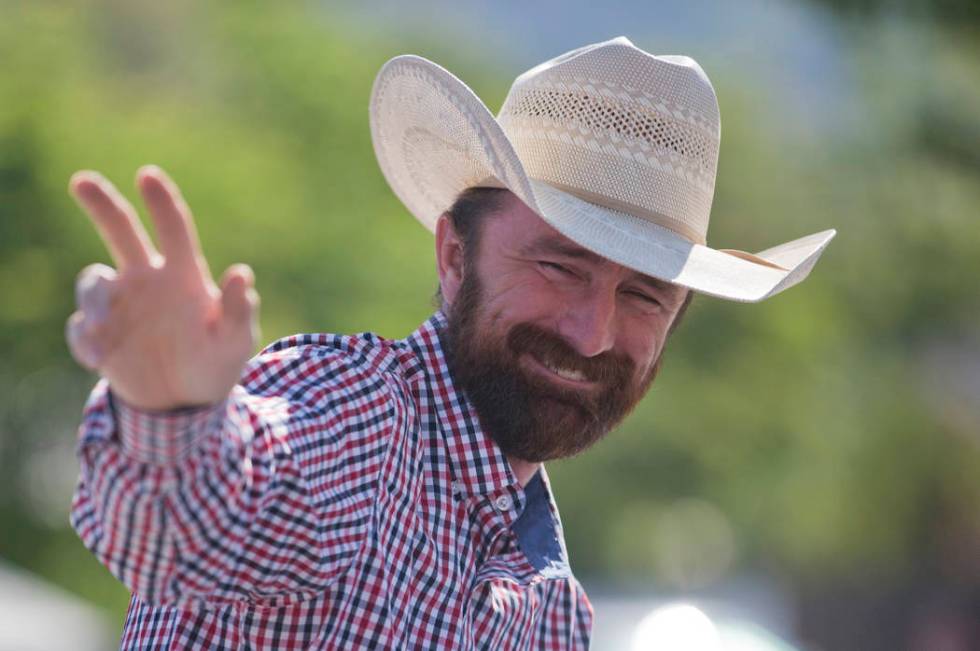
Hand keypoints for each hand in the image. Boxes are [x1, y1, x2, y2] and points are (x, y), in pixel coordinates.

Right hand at [66, 166, 259, 410]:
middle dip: (102, 204)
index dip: (161, 202)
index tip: (147, 176)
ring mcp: (120, 306)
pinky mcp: (99, 335)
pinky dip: (83, 340)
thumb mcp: (235, 341)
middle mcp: (147, 280)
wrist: (186, 403)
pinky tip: (97, 360)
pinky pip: (80, 328)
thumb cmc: (217, 362)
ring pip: (92, 281)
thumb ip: (238, 310)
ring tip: (101, 326)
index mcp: (182, 274)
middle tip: (81, 181)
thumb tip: (242, 272)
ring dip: (92, 299)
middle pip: (121, 232)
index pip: (173, 228)